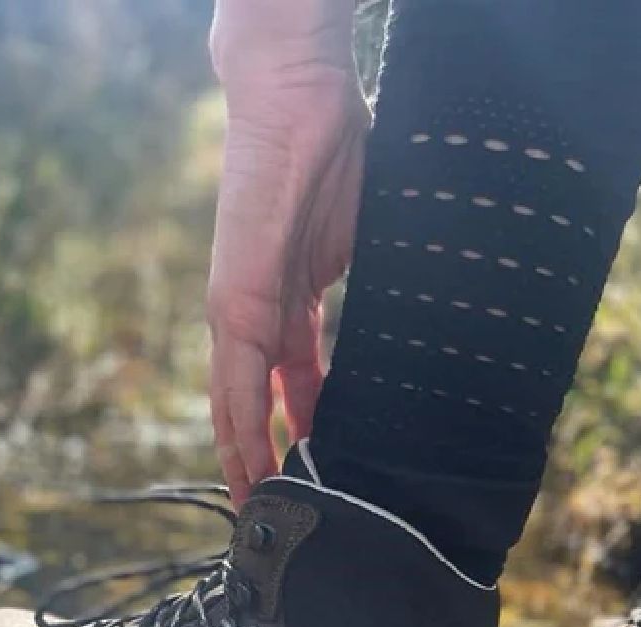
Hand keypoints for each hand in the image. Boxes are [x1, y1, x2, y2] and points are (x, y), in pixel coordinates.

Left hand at [207, 0, 369, 502]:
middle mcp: (253, 318)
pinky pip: (238, 383)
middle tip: (270, 509)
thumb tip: (406, 337)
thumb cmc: (334, 160)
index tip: (310, 470)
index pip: (288, 386)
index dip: (296, 430)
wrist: (302, 102)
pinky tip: (251, 471)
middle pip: (253, 406)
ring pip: (236, 406)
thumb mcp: (358, 252)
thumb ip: (364, 303)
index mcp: (284, 308)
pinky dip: (244, 431)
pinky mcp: (235, 305)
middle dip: (261, 459)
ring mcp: (238, 313)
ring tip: (256, 510)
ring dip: (245, 461)